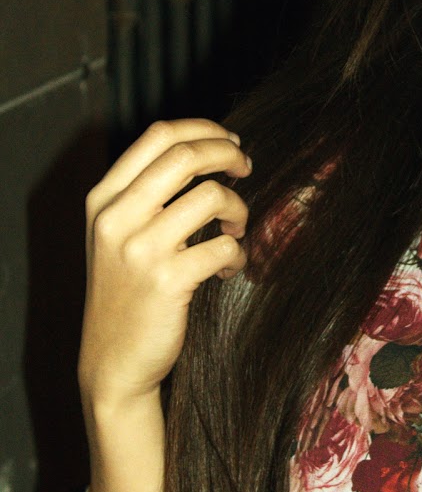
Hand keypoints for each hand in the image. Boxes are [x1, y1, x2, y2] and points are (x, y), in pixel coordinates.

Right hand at [79, 118, 252, 414]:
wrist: (112, 362)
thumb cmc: (126, 292)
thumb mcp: (118, 235)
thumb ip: (146, 195)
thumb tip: (207, 152)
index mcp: (103, 199)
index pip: (158, 136)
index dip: (203, 129)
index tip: (230, 141)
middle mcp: (116, 218)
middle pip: (186, 155)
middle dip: (229, 154)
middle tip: (247, 168)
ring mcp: (140, 249)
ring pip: (212, 196)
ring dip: (238, 210)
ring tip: (236, 231)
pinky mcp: (167, 281)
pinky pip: (223, 247)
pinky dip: (237, 256)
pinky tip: (229, 270)